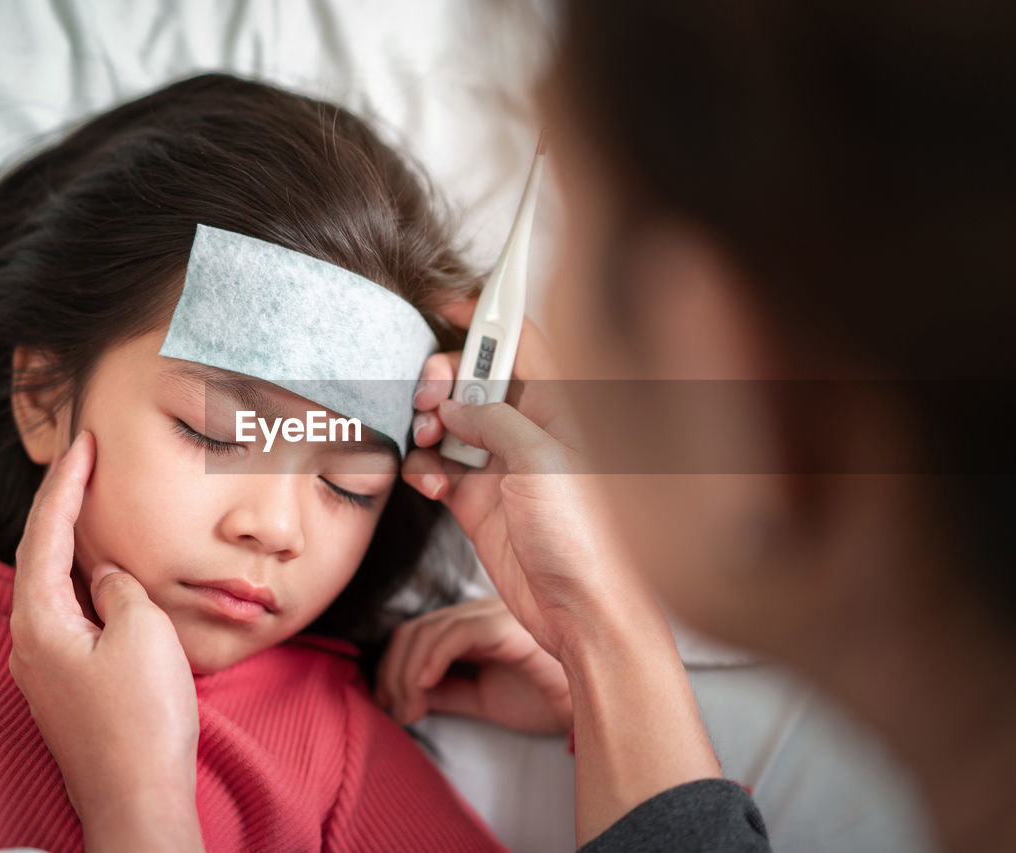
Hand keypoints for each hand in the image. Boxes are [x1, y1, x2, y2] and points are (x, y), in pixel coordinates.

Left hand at [9, 430, 204, 851]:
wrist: (137, 798)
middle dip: (61, 507)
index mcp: (40, 621)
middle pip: (39, 557)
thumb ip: (119, 589)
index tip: (81, 444)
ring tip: (92, 507)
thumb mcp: (142, 633)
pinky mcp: (66, 688)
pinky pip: (68, 618)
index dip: (65, 485)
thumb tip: (105, 578)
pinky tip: (103, 579)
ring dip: (71, 545)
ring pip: (52, 589)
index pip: (46, 534)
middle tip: (82, 463)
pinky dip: (83, 584)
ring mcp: (44, 669)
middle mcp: (29, 642)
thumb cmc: (141, 720)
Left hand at [375, 597, 571, 733]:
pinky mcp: (506, 626)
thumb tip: (409, 695)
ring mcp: (493, 615)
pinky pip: (456, 634)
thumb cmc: (549, 698)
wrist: (594, 704)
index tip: (391, 706)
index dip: (393, 667)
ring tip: (410, 710)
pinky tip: (423, 688)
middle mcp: (479, 615)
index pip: (417, 634)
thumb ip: (449, 691)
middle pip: (414, 630)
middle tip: (396, 712)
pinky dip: (431, 659)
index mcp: (474, 628)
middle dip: (393, 672)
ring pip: (428, 631)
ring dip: (407, 675)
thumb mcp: (484, 698)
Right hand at [405, 302, 721, 841]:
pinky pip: (439, 467)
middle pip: (475, 379)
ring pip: (450, 422)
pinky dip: (425, 469)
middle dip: (444, 381)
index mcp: (564, 408)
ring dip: (428, 424)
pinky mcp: (479, 502)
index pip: (522, 343)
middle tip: (430, 398)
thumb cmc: (590, 542)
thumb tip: (456, 401)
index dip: (486, 319)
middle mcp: (532, 432)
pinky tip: (432, 482)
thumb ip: (494, 420)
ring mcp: (503, 467)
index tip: (448, 303)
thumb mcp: (543, 462)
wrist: (583, 616)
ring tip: (426, 440)